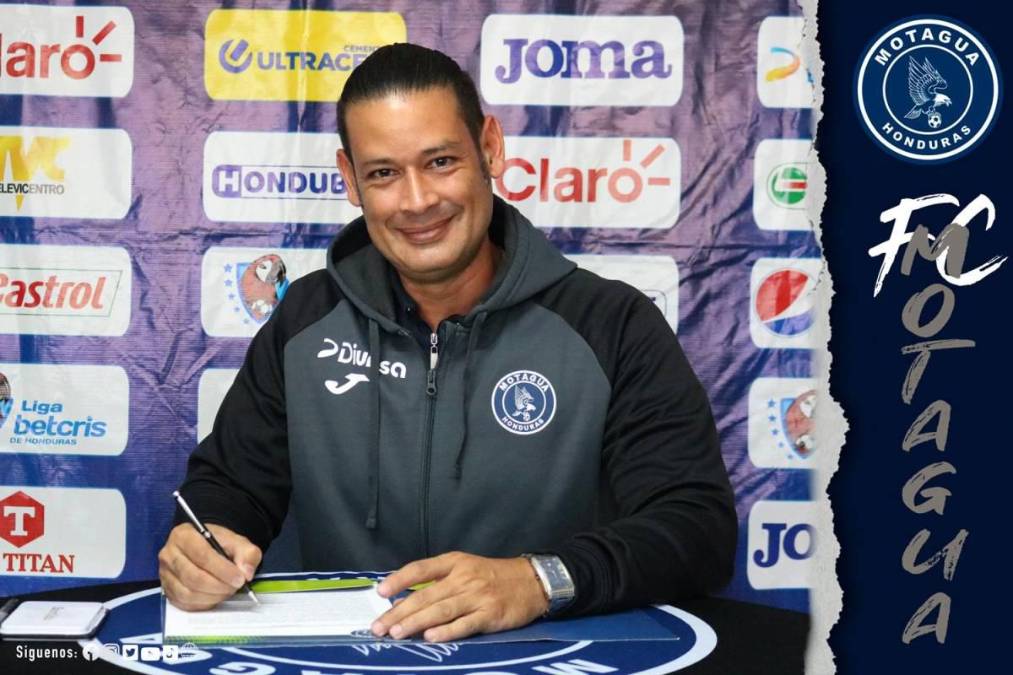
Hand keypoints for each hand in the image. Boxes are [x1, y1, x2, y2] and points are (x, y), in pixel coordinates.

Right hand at [158, 523, 261, 610]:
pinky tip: (215, 596)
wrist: (206, 547)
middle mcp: (169, 555)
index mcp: (184, 535)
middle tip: (235, 586)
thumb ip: (247, 553)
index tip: (240, 578)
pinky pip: (185, 603)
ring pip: (188, 593)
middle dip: (219, 586)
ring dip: (213, 596)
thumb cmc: (218, 543)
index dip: (223, 570)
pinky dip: (204, 604)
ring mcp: (166, 574)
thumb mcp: (237, 541)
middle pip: (193, 577)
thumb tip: (246, 572)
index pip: (202, 555)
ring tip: (227, 590)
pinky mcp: (168, 590)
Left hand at [370, 551, 548, 641]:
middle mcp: (463, 578)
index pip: (421, 568)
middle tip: (379, 627)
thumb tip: (404, 599)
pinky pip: (465, 625)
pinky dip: (447, 632)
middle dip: (400, 612)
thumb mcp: (465, 568)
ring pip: (441, 610)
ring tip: (397, 633)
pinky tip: (431, 637)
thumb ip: (438, 581)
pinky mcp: (490, 615)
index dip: (400, 579)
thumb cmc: (492, 577)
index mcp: (455, 562)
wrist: (532, 582)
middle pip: (426, 595)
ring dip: (416, 623)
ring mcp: (477, 596)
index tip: (381, 592)